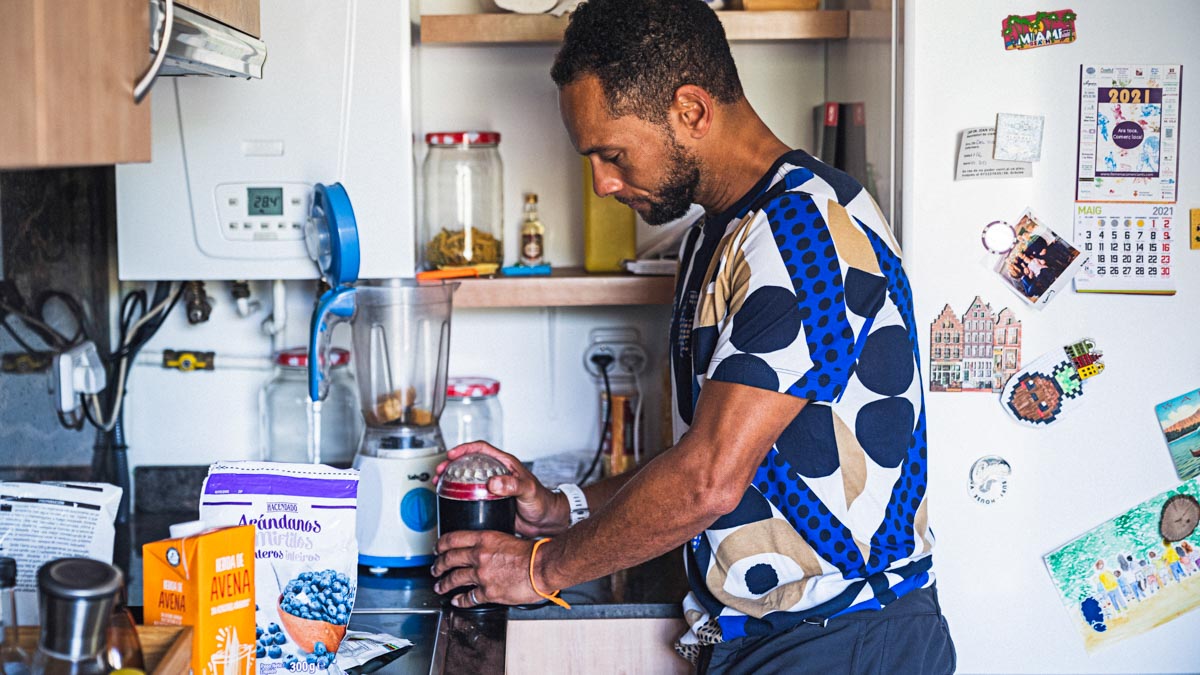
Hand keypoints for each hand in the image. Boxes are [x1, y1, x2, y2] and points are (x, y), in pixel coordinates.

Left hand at [431, 530, 542, 607]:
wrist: (542, 567)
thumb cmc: (531, 553)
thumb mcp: (507, 538)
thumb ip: (492, 544)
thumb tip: (485, 550)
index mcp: (484, 539)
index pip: (453, 539)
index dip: (441, 544)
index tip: (437, 548)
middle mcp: (479, 556)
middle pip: (450, 559)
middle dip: (439, 564)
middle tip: (435, 568)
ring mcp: (482, 575)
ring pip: (455, 579)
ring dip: (444, 583)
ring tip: (440, 586)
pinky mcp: (488, 592)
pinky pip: (469, 597)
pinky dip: (460, 600)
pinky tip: (456, 601)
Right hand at [435, 441, 568, 536]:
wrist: (546, 521)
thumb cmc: (543, 502)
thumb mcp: (529, 490)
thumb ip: (513, 485)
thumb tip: (494, 482)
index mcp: (506, 465)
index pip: (481, 449)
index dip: (465, 449)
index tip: (451, 455)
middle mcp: (497, 474)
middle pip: (469, 462)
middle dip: (451, 464)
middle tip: (440, 472)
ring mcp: (492, 488)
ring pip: (467, 479)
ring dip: (452, 480)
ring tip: (439, 485)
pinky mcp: (490, 503)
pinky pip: (470, 496)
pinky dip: (458, 496)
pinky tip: (451, 501)